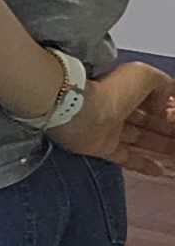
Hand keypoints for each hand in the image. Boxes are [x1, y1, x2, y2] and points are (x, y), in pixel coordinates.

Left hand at [55, 59, 174, 170]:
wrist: (79, 113)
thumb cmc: (114, 92)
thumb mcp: (143, 75)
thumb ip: (161, 84)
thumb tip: (164, 105)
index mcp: (127, 89)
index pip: (152, 101)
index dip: (168, 109)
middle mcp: (119, 109)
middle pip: (149, 121)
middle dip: (169, 129)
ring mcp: (110, 130)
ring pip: (142, 139)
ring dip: (162, 146)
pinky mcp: (103, 148)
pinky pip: (127, 157)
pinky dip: (144, 164)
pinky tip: (161, 170)